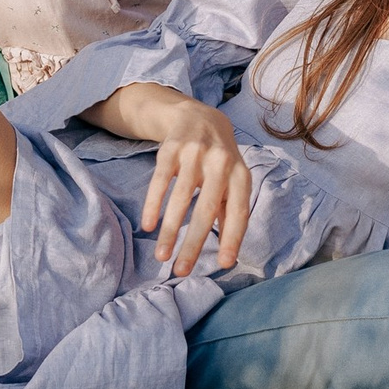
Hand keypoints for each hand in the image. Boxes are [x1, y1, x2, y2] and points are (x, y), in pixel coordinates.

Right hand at [133, 95, 253, 275]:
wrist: (201, 117)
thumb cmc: (220, 160)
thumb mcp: (233, 181)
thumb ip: (231, 213)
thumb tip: (229, 255)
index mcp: (241, 175)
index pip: (239, 211)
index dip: (233, 238)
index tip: (225, 264)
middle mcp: (221, 163)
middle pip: (207, 208)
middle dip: (194, 242)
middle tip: (182, 271)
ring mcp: (195, 153)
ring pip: (181, 197)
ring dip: (170, 230)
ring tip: (162, 256)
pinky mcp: (171, 148)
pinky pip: (160, 180)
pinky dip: (153, 204)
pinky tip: (148, 226)